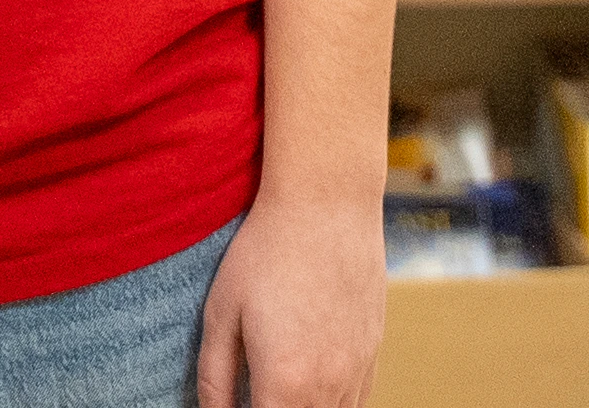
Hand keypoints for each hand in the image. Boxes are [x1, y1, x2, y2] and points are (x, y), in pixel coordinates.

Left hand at [195, 191, 384, 407]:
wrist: (328, 202)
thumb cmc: (267, 251)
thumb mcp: (222, 313)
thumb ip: (215, 379)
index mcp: (284, 384)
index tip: (238, 403)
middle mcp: (327, 386)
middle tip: (254, 392)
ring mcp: (356, 369)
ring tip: (283, 388)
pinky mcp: (373, 349)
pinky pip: (359, 402)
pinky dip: (334, 406)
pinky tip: (311, 391)